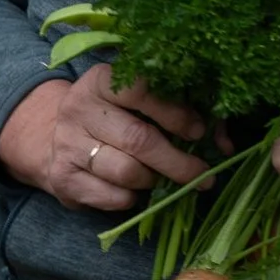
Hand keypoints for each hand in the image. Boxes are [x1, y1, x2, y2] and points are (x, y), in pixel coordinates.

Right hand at [0, 61, 211, 212]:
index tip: (197, 131)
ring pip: (126, 171)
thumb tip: (226, 145)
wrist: (54, 137)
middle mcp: (78, 108)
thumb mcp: (141, 104)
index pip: (140, 90)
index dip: (175, 113)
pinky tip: (135, 189)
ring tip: (161, 177)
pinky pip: (112, 197)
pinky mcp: (62, 178)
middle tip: (203, 175)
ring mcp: (67, 144)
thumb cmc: (115, 117)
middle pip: (138, 139)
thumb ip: (186, 115)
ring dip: (154, 180)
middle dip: (177, 161)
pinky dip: (133, 198)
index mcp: (101, 81)